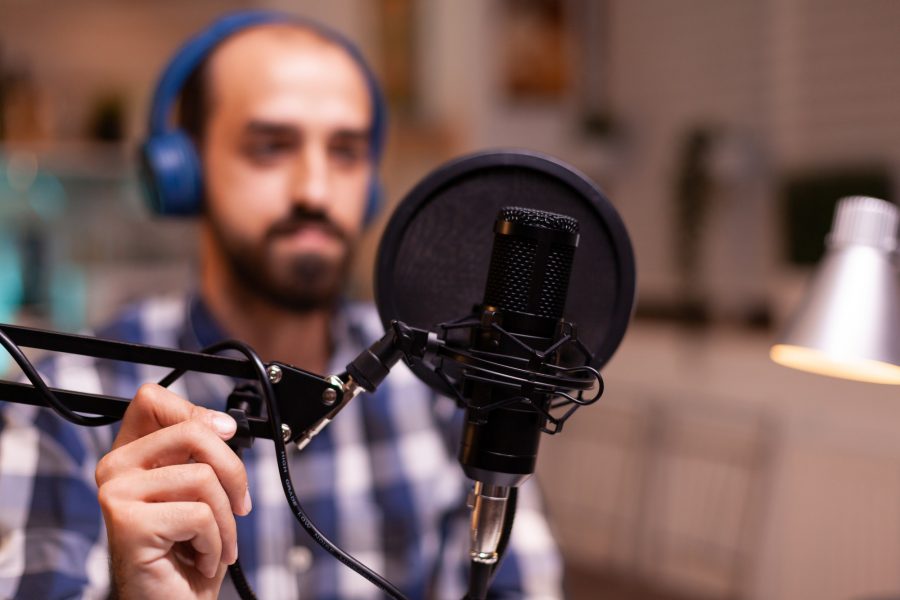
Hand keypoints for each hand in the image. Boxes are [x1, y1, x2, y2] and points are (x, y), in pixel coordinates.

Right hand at [95, 384, 251, 599]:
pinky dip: (216, 543)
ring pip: (204, 477)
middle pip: (193, 432)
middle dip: (234, 472)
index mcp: (130, 454)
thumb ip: (201, 455)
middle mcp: (114, 468)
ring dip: (227, 521)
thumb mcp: (200, 492)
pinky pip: (200, 514)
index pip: (151, 398)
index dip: (195, 410)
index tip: (225, 432)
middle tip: (239, 506)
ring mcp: (116, 494)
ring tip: (216, 545)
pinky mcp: (127, 522)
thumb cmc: (189, 554)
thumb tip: (226, 426)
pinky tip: (200, 560)